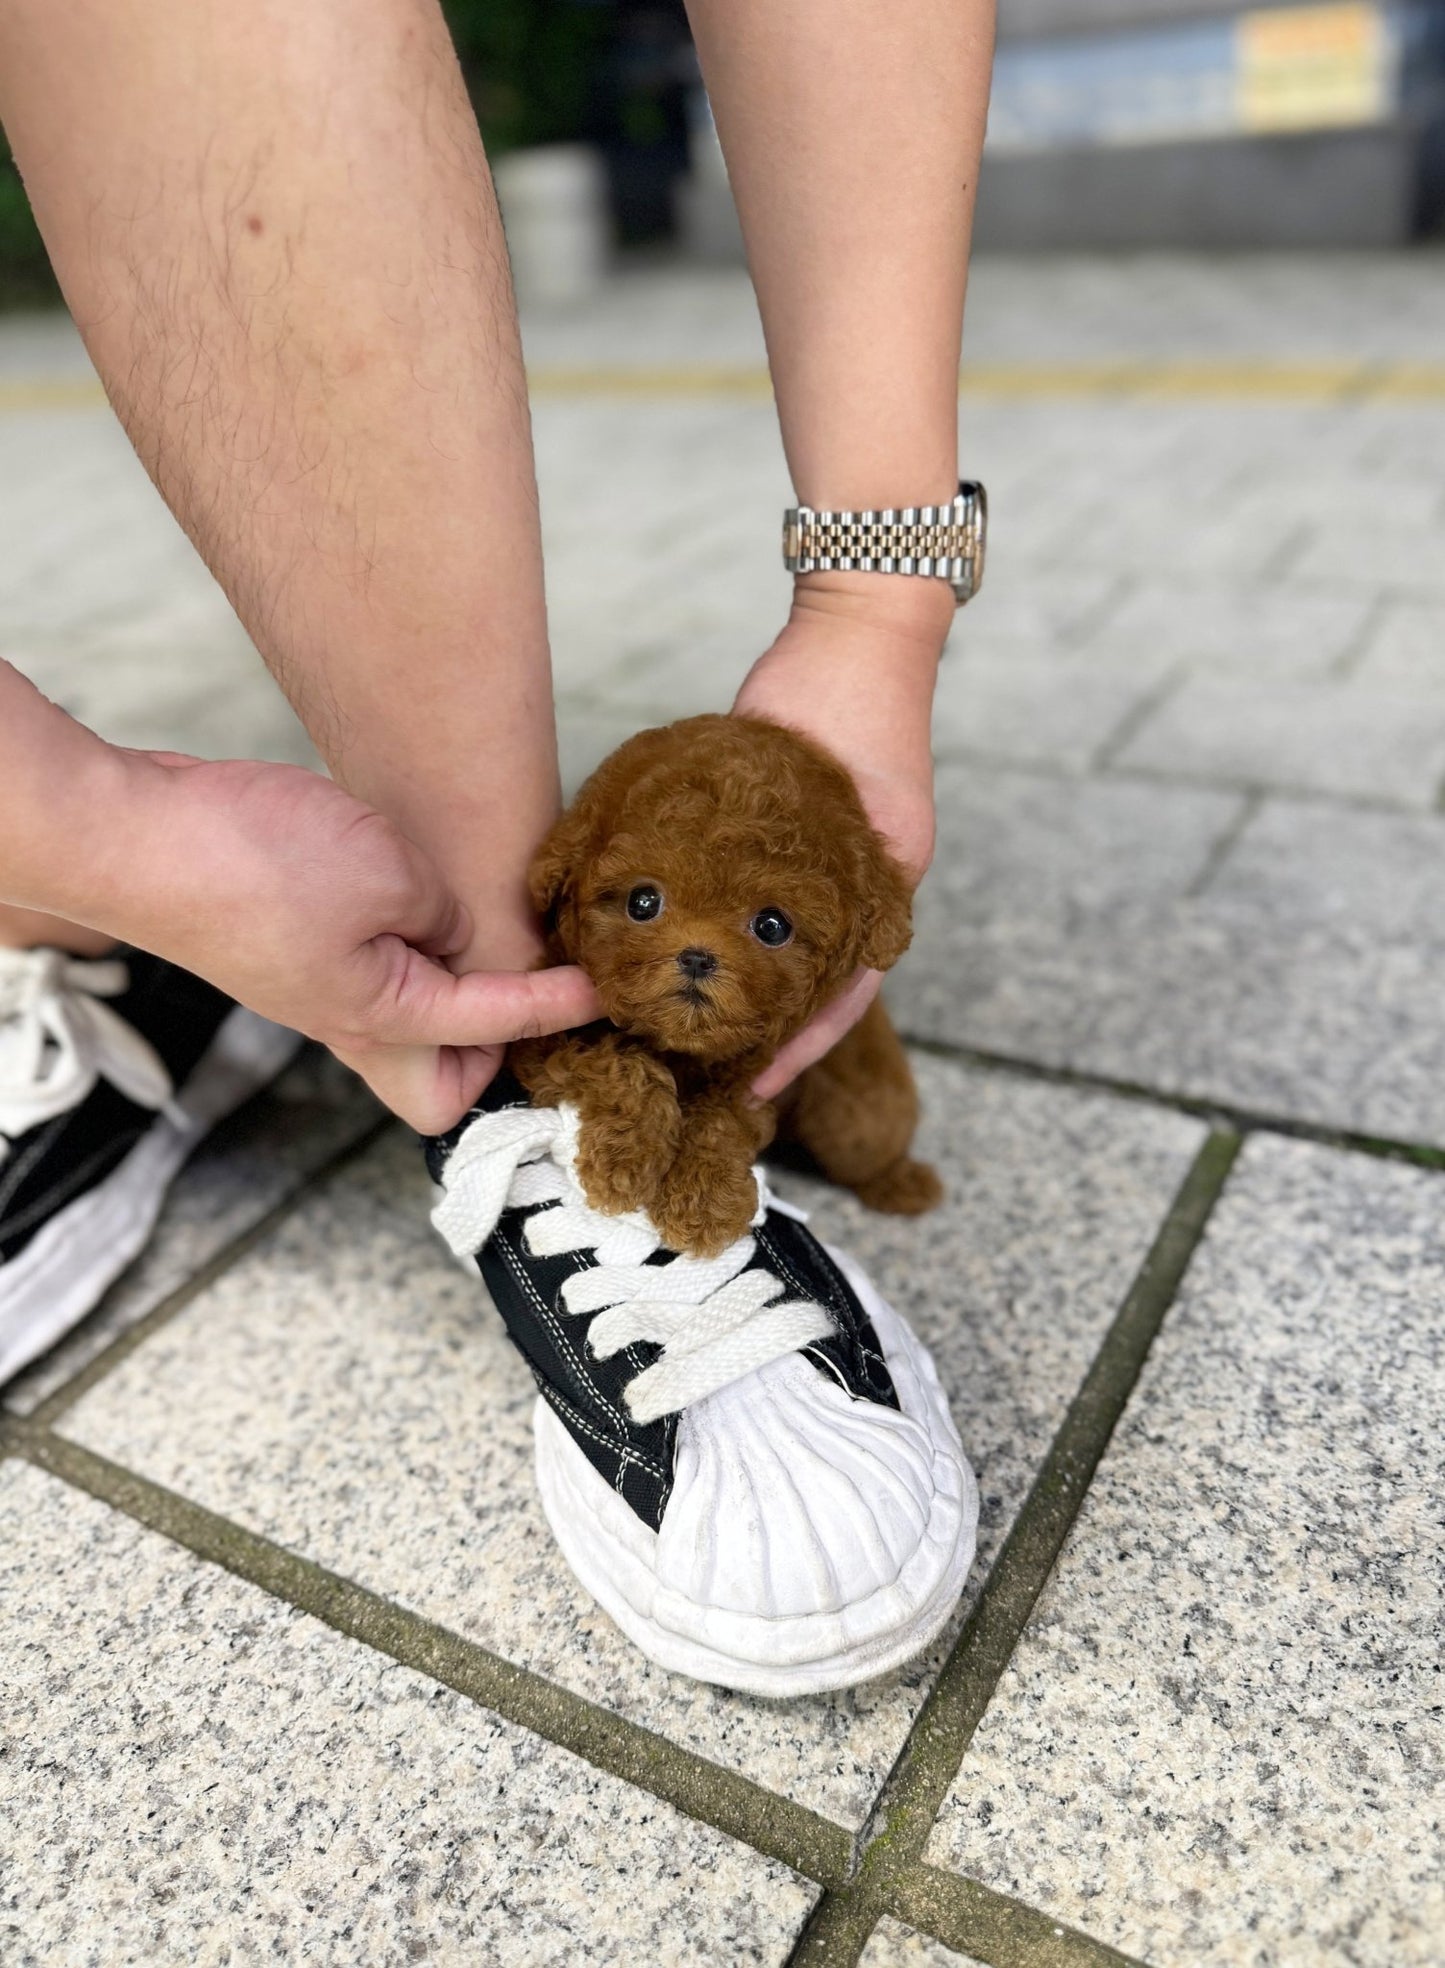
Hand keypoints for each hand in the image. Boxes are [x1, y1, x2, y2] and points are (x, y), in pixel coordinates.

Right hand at [92, 751, 598, 1130]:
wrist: (140, 832)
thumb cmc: (255, 862)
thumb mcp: (391, 874)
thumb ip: (444, 913)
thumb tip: (452, 929)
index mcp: (379, 1020)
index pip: (491, 1031)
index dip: (554, 1009)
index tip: (600, 989)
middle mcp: (346, 1020)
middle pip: (437, 1085)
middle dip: (492, 1055)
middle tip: (534, 992)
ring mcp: (315, 986)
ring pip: (406, 1021)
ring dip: (454, 986)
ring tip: (493, 936)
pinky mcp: (293, 945)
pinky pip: (373, 967)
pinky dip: (411, 944)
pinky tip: (422, 894)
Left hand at [733, 572, 950, 1099]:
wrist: (851, 629)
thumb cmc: (853, 696)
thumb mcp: (849, 790)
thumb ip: (824, 855)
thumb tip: (757, 928)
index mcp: (882, 882)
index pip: (845, 992)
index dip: (800, 1045)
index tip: (757, 1084)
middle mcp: (855, 883)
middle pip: (813, 980)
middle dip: (768, 1031)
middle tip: (709, 1074)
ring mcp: (822, 862)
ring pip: (785, 947)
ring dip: (747, 990)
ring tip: (691, 1030)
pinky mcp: (783, 837)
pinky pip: (757, 902)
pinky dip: (730, 935)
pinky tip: (684, 959)